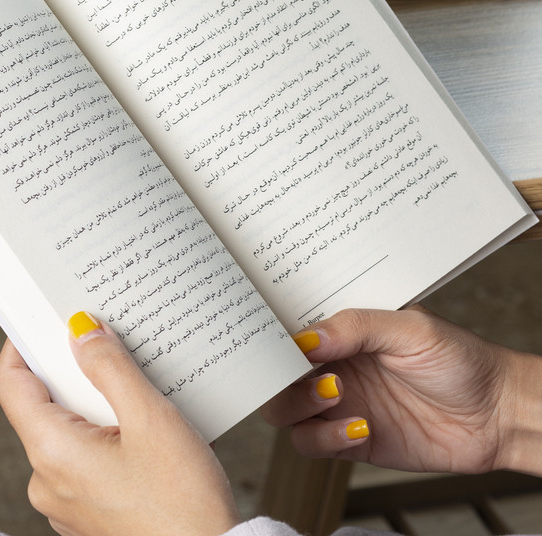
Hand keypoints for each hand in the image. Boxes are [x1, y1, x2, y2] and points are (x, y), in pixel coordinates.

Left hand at [0, 313, 241, 535]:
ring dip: (92, 403)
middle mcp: (48, 480)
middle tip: (104, 346)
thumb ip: (110, 368)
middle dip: (71, 372)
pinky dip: (101, 433)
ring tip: (132, 389)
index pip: (11, 384)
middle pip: (40, 405)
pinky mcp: (86, 511)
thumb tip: (83, 333)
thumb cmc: (183, 503)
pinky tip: (137, 428)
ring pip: (65, 431)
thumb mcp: (149, 418)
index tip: (44, 320)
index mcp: (52, 454)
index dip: (21, 345)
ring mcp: (65, 501)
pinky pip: (81, 457)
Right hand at [263, 306, 541, 475]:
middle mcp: (332, 365)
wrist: (498, 415)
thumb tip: (305, 338)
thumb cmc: (458, 359)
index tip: (275, 339)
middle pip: (276, 373)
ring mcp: (338, 403)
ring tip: (337, 395)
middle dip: (281, 374)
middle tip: (313, 371)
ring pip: (284, 410)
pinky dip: (325, 438)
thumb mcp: (410, 328)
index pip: (290, 329)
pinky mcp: (348, 440)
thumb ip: (356, 327)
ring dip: (298, 404)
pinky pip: (312, 443)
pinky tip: (359, 428)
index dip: (273, 334)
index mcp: (340, 331)